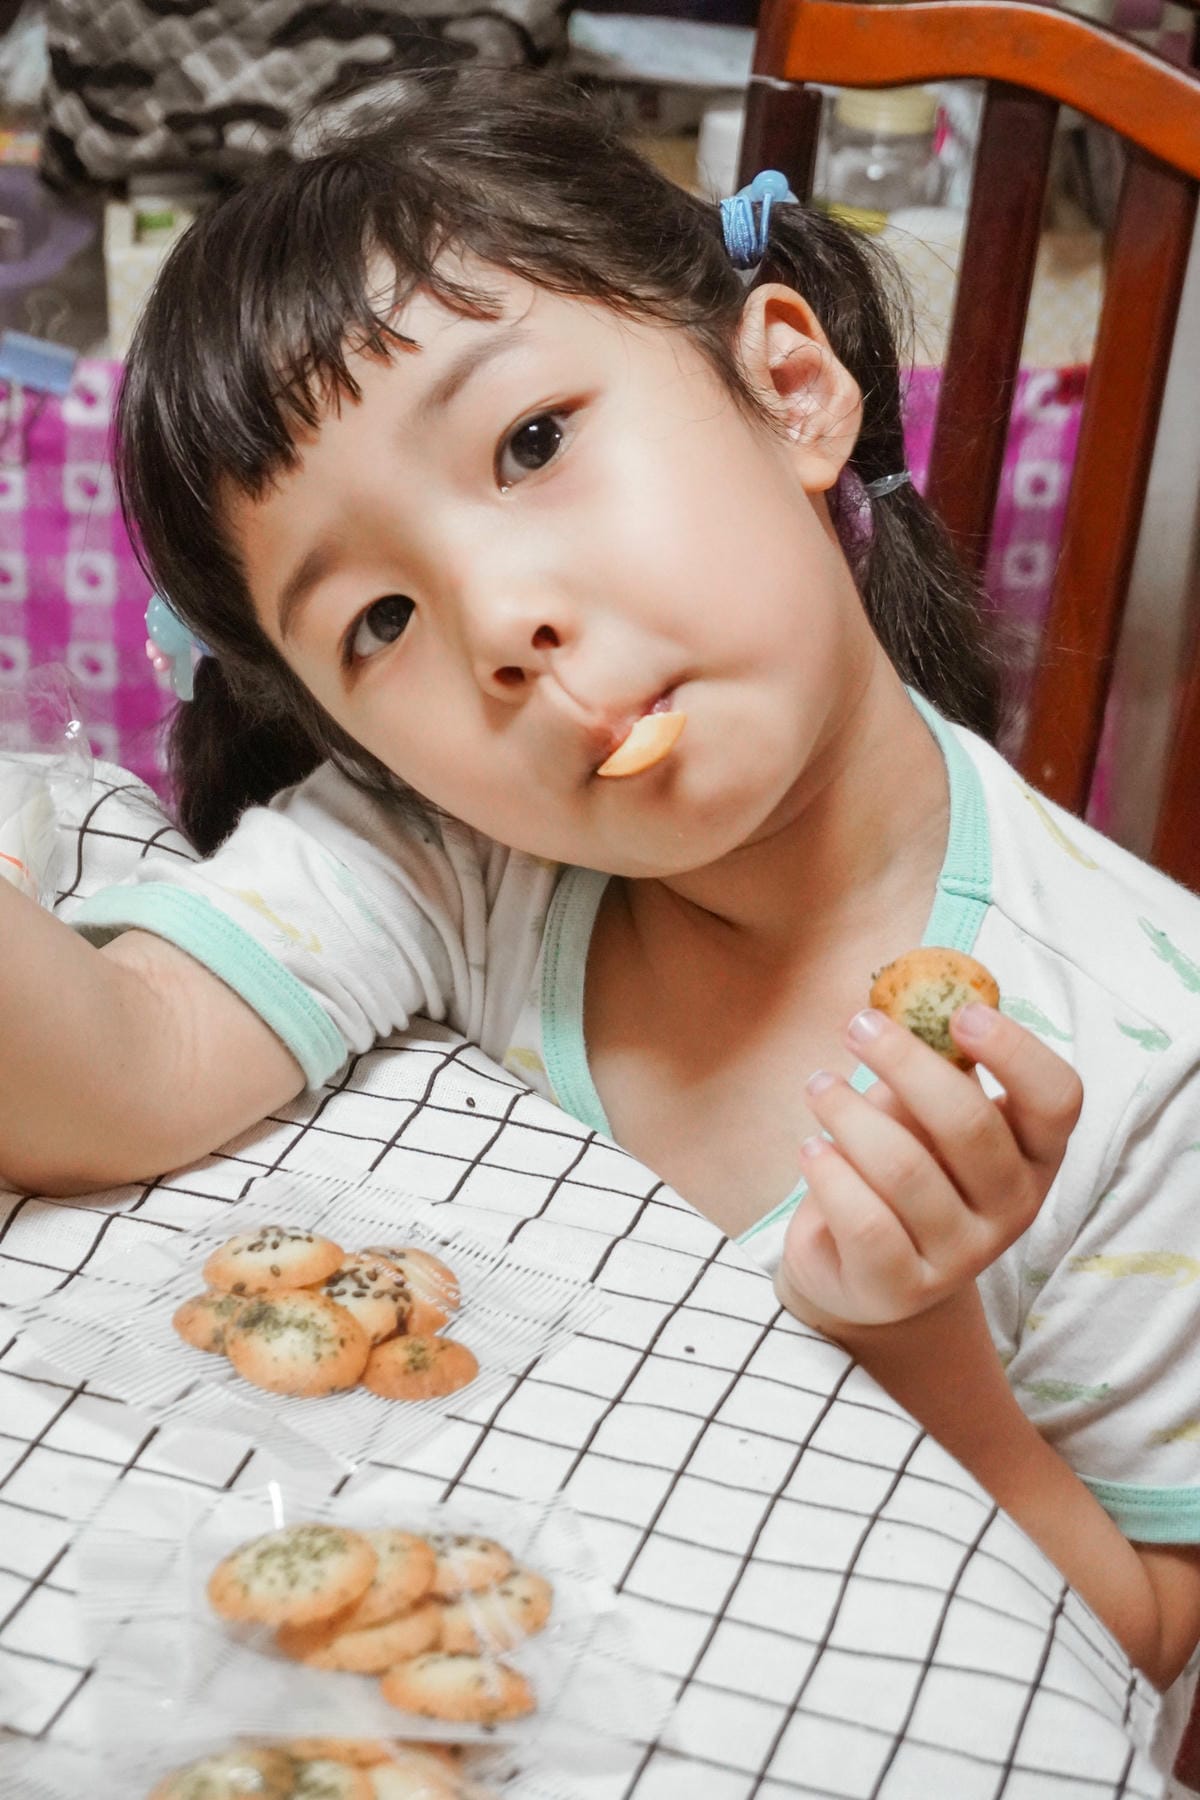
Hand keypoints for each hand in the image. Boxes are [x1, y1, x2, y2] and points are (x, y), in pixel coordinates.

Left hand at [776, 1002, 1081, 1332]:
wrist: (867, 1272)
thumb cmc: (907, 1166)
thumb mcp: (926, 1114)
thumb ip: (931, 1065)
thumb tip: (905, 1000)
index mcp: (1034, 1153)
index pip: (1058, 1099)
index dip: (1016, 1051)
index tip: (960, 1013)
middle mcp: (1013, 1207)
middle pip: (970, 1125)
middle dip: (905, 1062)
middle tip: (857, 1026)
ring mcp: (961, 1254)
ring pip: (903, 1168)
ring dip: (849, 1113)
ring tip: (819, 1086)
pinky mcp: (901, 1286)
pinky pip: (863, 1219)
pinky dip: (830, 1172)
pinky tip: (812, 1148)